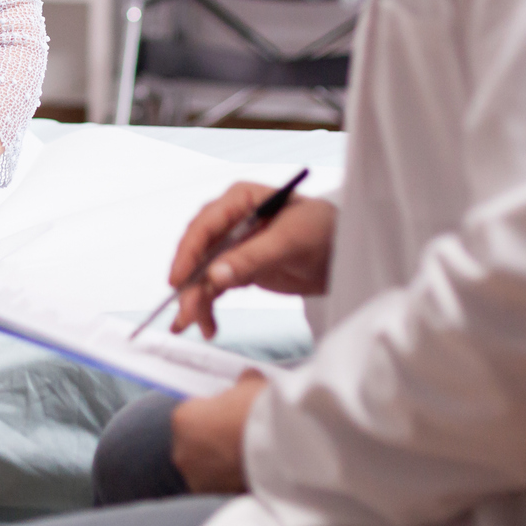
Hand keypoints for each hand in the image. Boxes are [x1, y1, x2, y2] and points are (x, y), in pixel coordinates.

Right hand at [170, 184, 336, 337]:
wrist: (346, 252)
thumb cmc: (324, 231)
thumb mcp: (289, 242)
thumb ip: (251, 258)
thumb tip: (214, 275)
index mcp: (241, 200)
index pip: (204, 225)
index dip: (188, 252)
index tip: (179, 280)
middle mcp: (232, 221)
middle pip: (199, 251)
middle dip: (190, 283)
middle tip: (186, 311)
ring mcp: (234, 245)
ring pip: (204, 273)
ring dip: (197, 299)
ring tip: (197, 325)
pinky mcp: (240, 268)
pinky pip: (216, 286)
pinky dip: (209, 305)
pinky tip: (208, 325)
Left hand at [171, 371, 264, 494]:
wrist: (279, 446)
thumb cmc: (258, 410)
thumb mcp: (251, 384)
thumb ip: (242, 381)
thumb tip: (247, 378)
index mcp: (182, 418)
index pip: (192, 413)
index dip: (212, 413)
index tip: (229, 415)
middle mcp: (181, 450)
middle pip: (195, 442)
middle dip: (213, 440)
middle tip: (238, 435)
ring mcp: (195, 477)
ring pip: (205, 465)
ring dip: (220, 461)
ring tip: (246, 454)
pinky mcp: (213, 496)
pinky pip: (218, 483)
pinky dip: (230, 478)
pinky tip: (249, 469)